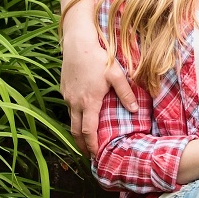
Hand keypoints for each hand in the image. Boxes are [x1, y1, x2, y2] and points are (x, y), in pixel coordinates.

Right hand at [60, 28, 137, 156]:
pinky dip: (74, 116)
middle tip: (88, 154)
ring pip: (70, 119)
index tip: (95, 155)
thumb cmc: (98, 57)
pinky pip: (68, 107)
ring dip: (76, 130)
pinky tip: (81, 114)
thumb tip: (135, 110)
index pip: (88, 131)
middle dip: (81, 144)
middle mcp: (74, 102)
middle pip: (75, 131)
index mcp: (89, 102)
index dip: (91, 145)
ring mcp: (67, 96)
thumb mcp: (116, 74)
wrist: (77, 42)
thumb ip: (126, 93)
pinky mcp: (63, 88)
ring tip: (85, 137)